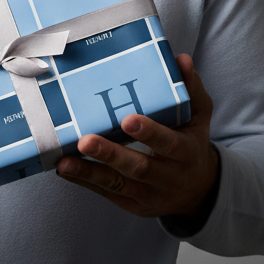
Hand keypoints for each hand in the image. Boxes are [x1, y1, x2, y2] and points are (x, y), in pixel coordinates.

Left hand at [56, 54, 217, 219]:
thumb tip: (181, 59)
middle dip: (111, 155)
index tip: (128, 119)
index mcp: (186, 153)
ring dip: (89, 173)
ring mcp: (148, 194)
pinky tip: (65, 168)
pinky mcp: (131, 204)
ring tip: (65, 162)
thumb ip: (190, 89)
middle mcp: (168, 177)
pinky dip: (85, 182)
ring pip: (117, 185)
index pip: (169, 143)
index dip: (149, 133)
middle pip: (138, 168)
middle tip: (86, 141)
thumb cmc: (191, 142)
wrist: (197, 190)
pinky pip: (106, 193)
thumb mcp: (198, 116)